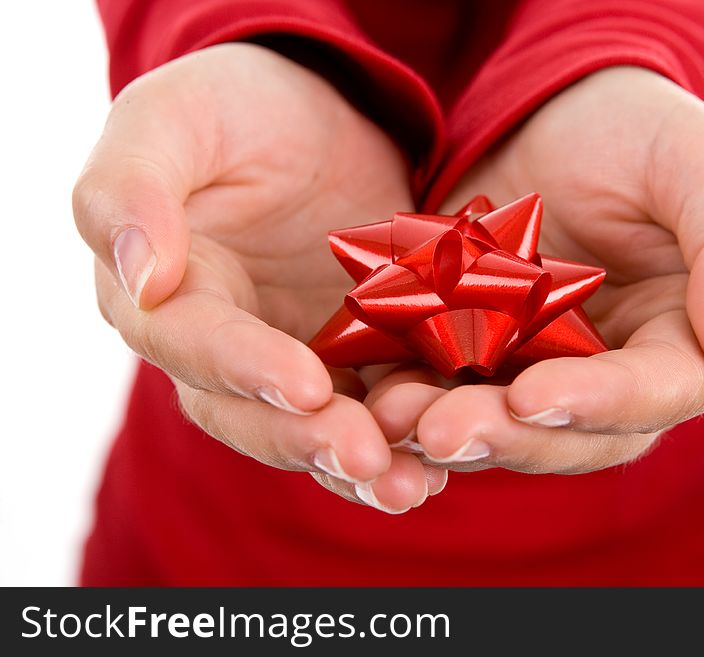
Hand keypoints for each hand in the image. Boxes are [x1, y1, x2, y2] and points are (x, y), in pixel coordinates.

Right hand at [73, 43, 443, 511]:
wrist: (314, 109)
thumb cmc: (232, 106)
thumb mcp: (172, 120)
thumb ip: (132, 189)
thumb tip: (140, 274)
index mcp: (166, 295)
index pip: (194, 343)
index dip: (244, 367)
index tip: (306, 384)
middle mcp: (226, 346)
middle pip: (253, 412)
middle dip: (308, 439)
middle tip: (366, 459)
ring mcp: (295, 357)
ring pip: (318, 428)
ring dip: (363, 462)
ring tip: (414, 485)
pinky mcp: (357, 356)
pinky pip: (377, 404)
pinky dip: (408, 434)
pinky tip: (447, 459)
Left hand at [369, 66, 703, 473]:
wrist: (557, 118)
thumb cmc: (643, 133)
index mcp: (681, 344)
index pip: (654, 395)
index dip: (600, 403)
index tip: (537, 395)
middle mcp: (611, 378)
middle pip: (570, 434)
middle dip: (507, 438)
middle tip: (441, 432)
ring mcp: (538, 372)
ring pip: (500, 426)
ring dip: (448, 431)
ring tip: (392, 419)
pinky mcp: (477, 355)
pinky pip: (445, 390)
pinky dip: (412, 398)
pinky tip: (372, 398)